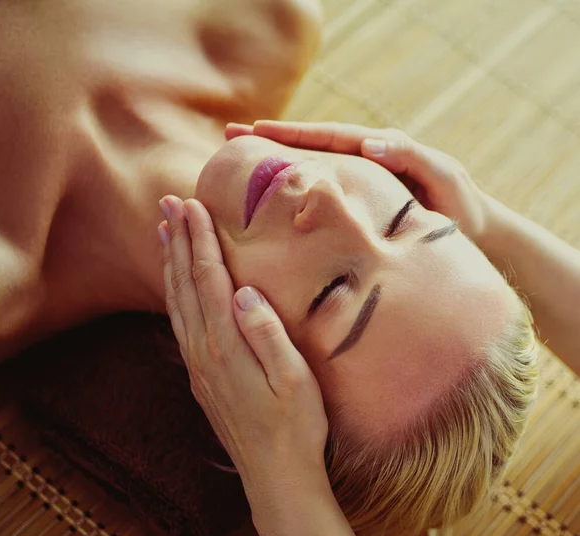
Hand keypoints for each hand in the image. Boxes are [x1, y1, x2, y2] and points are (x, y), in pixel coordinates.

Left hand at [158, 196, 327, 496]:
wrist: (275, 475)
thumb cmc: (294, 426)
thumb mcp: (293, 379)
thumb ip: (267, 333)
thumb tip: (243, 293)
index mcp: (227, 345)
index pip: (210, 280)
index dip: (201, 240)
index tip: (192, 205)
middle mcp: (204, 351)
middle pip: (186, 284)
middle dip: (178, 240)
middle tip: (168, 203)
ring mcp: (198, 365)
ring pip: (177, 303)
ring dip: (171, 264)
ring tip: (165, 233)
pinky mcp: (200, 377)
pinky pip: (179, 323)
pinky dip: (173, 295)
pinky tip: (175, 285)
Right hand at [226, 120, 496, 244]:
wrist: (475, 233)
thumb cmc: (461, 208)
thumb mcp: (444, 180)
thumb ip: (412, 158)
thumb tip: (371, 144)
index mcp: (381, 151)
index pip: (328, 137)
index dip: (291, 134)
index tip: (255, 130)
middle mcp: (367, 161)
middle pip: (312, 146)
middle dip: (272, 140)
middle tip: (232, 135)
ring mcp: (363, 182)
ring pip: (314, 168)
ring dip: (279, 162)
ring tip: (243, 160)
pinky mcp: (364, 202)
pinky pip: (325, 191)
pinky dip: (299, 188)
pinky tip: (277, 197)